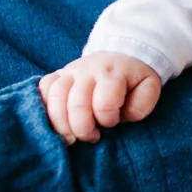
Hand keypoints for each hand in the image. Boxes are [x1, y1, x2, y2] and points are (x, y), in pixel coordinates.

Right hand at [39, 52, 161, 144]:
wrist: (122, 54)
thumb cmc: (134, 79)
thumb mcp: (149, 89)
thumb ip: (141, 106)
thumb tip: (121, 118)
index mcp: (113, 74)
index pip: (104, 104)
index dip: (108, 120)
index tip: (113, 123)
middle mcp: (88, 70)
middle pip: (76, 104)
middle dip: (83, 129)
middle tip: (92, 137)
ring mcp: (69, 71)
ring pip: (55, 97)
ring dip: (60, 124)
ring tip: (71, 138)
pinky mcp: (57, 74)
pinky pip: (42, 89)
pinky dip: (44, 107)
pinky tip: (55, 121)